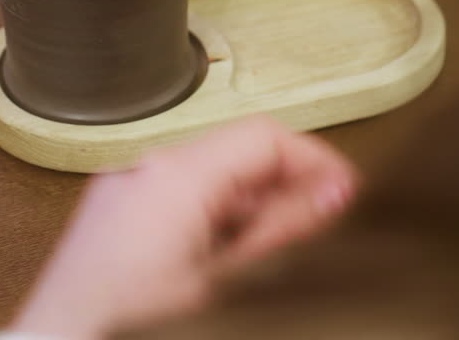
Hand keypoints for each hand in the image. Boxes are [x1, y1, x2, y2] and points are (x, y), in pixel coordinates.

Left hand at [8, 116, 358, 338]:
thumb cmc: (130, 326)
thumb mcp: (226, 281)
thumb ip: (283, 229)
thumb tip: (333, 194)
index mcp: (175, 173)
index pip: (265, 137)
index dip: (314, 161)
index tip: (345, 193)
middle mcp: (146, 168)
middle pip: (238, 156)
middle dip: (284, 190)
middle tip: (319, 229)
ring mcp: (125, 188)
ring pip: (211, 179)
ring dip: (250, 210)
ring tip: (269, 258)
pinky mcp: (113, 213)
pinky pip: (178, 199)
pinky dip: (213, 222)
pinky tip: (225, 264)